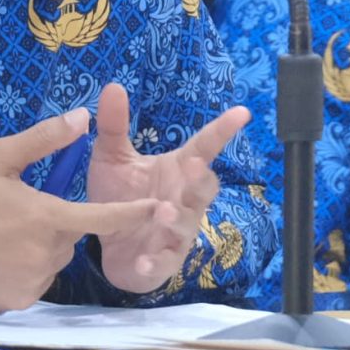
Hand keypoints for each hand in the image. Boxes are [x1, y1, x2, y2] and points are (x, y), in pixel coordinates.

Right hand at [0, 106, 180, 311]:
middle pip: (71, 237)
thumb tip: (83, 117)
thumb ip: (45, 139)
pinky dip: (23, 270)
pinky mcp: (19, 301)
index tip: (160, 207)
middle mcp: (48, 254)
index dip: (135, 212)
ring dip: (39, 248)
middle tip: (16, 212)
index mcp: (49, 217)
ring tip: (0, 235)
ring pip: (53, 260)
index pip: (104, 217)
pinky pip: (35, 282)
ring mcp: (34, 282)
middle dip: (55, 224)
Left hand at [85, 82, 252, 293]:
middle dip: (202, 179)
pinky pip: (163, 263)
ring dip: (178, 218)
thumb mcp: (113, 158)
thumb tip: (113, 85)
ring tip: (163, 211)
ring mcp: (176, 232)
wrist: (109, 245)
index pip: (205, 147)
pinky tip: (143, 260)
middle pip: (205, 188)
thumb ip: (115, 126)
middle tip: (195, 165)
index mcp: (177, 171)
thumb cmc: (120, 196)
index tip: (241, 112)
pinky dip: (154, 263)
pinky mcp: (161, 261)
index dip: (223, 130)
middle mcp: (184, 200)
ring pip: (188, 224)